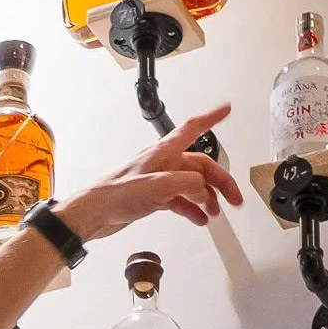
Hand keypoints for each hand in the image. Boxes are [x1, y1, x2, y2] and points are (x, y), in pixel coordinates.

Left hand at [58, 104, 242, 241]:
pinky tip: (198, 218)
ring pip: (192, 185)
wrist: (93, 214)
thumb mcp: (158, 186)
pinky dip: (191, 208)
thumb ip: (188, 183)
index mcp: (164, 152)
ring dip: (206, 198)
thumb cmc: (115, 194)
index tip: (225, 109)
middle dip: (220, 182)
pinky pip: (179, 200)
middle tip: (233, 198)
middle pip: (200, 166)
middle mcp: (163, 163)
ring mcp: (158, 180)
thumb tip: (204, 188)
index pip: (192, 128)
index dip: (210, 118)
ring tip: (214, 212)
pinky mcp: (152, 196)